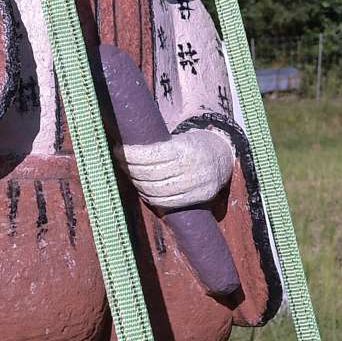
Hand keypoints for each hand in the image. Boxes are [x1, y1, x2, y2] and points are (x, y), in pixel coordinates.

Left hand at [115, 130, 233, 210]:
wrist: (223, 155)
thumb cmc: (193, 144)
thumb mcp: (179, 137)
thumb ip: (158, 146)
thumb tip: (125, 148)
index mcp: (185, 149)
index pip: (151, 155)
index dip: (131, 155)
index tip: (117, 150)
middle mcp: (191, 168)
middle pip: (151, 175)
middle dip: (130, 169)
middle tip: (120, 161)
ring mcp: (196, 185)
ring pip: (156, 191)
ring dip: (138, 184)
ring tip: (131, 175)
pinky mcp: (199, 197)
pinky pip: (167, 203)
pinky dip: (150, 198)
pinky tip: (143, 190)